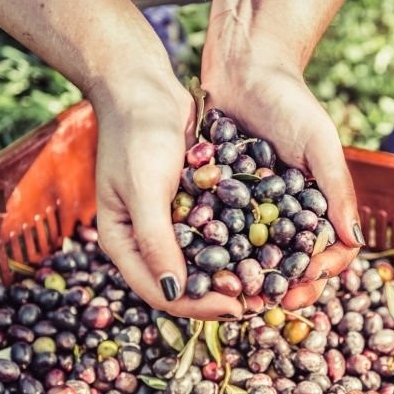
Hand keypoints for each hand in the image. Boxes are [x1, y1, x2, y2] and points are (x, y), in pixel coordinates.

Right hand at [92, 78, 260, 319]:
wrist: (143, 85)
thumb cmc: (136, 134)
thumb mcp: (145, 188)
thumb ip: (156, 240)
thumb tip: (172, 294)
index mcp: (123, 243)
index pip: (159, 292)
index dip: (198, 306)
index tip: (237, 308)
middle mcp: (145, 239)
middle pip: (185, 284)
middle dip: (222, 295)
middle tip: (262, 302)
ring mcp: (170, 222)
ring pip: (205, 262)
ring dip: (235, 274)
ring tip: (270, 283)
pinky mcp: (193, 203)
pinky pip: (217, 233)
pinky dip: (239, 244)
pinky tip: (271, 249)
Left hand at [201, 59, 362, 310]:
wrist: (244, 65)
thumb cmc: (289, 100)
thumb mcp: (319, 141)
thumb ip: (337, 188)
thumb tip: (355, 241)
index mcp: (320, 204)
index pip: (330, 252)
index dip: (321, 273)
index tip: (305, 281)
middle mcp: (290, 213)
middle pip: (292, 265)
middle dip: (283, 288)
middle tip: (267, 303)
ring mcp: (256, 209)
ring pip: (256, 257)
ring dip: (248, 280)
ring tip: (235, 295)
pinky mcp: (222, 199)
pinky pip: (221, 233)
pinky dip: (216, 253)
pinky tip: (204, 267)